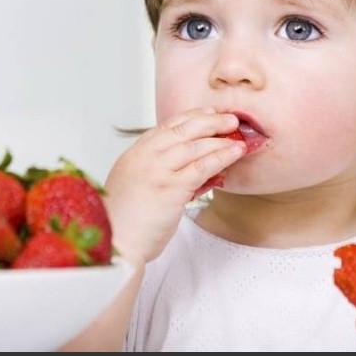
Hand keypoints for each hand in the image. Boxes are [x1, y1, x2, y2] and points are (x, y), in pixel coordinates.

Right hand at [104, 107, 245, 264]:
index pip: (166, 127)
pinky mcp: (171, 187)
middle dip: (210, 122)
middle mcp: (145, 157)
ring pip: (195, 146)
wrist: (116, 241)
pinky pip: (202, 167)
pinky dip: (221, 157)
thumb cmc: (126, 221)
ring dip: (220, 139)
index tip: (207, 113)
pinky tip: (234, 153)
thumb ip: (162, 174)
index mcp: (135, 154)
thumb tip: (197, 169)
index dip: (190, 118)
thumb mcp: (138, 187)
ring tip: (239, 138)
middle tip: (230, 119)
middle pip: (183, 130)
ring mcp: (158, 170)